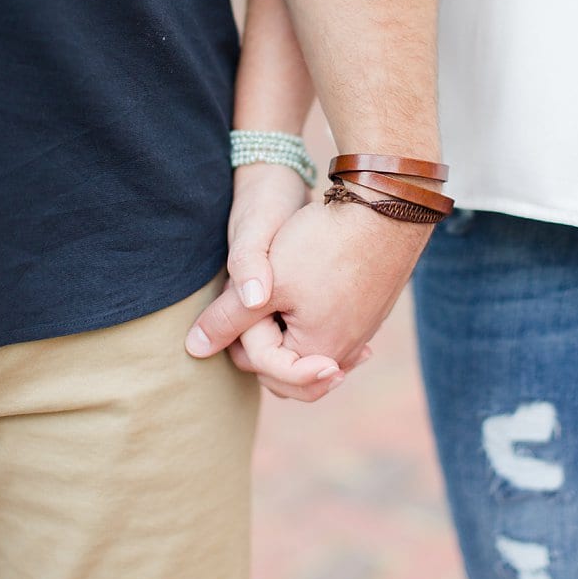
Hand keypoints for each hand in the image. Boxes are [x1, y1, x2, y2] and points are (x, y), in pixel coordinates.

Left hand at [188, 183, 430, 399]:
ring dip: (284, 333)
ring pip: (306, 349)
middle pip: (286, 369)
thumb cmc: (322, 245)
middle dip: (262, 345)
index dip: (242, 335)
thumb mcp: (266, 284)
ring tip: (269, 303)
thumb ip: (228, 320)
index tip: (246, 300)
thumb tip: (194, 349)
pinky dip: (306, 323)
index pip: (264, 366)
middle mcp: (347, 353)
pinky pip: (328, 332)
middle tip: (250, 308)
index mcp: (320, 354)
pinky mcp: (368, 313)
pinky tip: (295, 299)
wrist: (383, 209)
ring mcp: (362, 333)